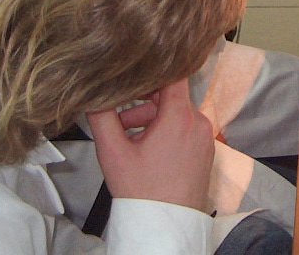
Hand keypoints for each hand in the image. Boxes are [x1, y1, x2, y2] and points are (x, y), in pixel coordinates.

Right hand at [87, 80, 214, 211]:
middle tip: (121, 119)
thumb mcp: (113, 152)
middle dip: (143, 104)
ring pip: (176, 115)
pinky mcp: (205, 151)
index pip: (172, 74)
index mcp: (179, 117)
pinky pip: (185, 130)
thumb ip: (102, 117)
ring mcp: (204, 138)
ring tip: (129, 139)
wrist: (165, 226)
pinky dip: (166, 132)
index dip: (152, 71)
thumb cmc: (143, 193)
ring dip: (152, 120)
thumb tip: (93, 95)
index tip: (135, 73)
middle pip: (170, 97)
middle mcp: (198, 123)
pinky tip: (146, 150)